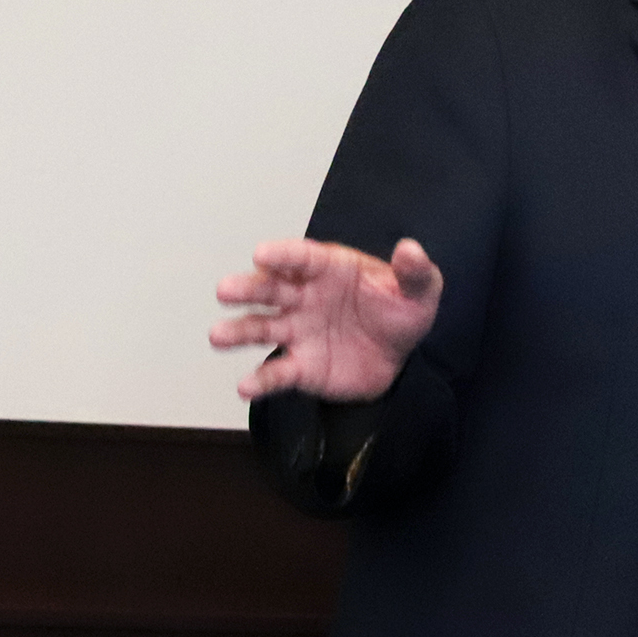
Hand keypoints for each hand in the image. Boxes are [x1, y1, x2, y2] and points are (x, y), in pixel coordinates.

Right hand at [210, 238, 443, 401]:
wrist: (400, 356)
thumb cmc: (401, 312)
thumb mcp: (420, 290)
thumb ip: (415, 272)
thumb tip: (410, 249)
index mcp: (330, 269)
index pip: (303, 258)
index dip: (283, 255)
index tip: (262, 254)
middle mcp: (304, 297)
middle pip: (271, 289)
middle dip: (248, 289)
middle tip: (226, 291)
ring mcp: (298, 331)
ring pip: (261, 328)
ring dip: (238, 331)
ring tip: (218, 336)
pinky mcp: (300, 367)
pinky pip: (276, 373)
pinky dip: (260, 380)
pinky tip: (245, 387)